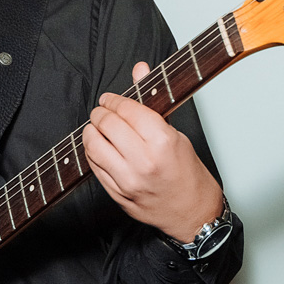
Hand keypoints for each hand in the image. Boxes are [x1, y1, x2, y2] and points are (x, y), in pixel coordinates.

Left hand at [83, 61, 223, 242]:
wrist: (192, 214)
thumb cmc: (188, 173)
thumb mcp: (176, 134)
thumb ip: (152, 103)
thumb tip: (139, 70)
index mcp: (162, 141)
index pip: (127, 109)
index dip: (113, 100)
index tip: (109, 99)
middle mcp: (144, 161)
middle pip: (107, 125)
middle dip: (99, 113)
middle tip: (101, 111)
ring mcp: (128, 180)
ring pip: (93, 146)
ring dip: (91, 132)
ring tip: (96, 128)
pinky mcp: (118, 194)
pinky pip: (94, 167)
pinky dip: (92, 153)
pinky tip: (99, 148)